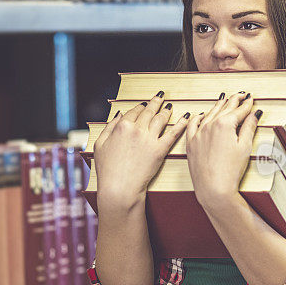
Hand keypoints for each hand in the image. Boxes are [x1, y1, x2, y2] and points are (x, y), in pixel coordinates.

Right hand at [93, 91, 189, 208]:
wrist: (119, 187)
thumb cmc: (107, 170)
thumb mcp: (100, 145)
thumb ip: (109, 127)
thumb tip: (119, 115)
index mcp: (121, 126)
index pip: (133, 111)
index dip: (140, 107)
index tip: (144, 105)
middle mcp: (136, 129)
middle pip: (149, 112)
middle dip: (155, 102)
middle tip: (160, 97)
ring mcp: (149, 139)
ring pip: (161, 119)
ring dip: (166, 110)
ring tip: (170, 106)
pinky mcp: (160, 150)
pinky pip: (173, 133)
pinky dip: (181, 123)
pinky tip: (186, 117)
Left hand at [185, 91, 262, 211]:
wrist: (213, 187)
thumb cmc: (230, 170)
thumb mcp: (245, 146)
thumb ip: (249, 127)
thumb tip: (254, 114)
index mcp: (224, 124)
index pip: (239, 110)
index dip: (246, 104)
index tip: (250, 98)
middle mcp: (209, 125)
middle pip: (224, 108)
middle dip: (234, 100)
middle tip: (241, 94)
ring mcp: (198, 133)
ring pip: (209, 114)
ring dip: (218, 106)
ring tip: (224, 99)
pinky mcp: (191, 143)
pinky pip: (192, 125)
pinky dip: (198, 117)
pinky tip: (201, 115)